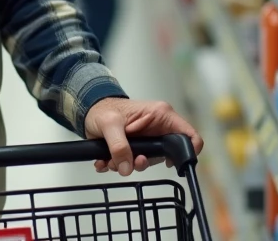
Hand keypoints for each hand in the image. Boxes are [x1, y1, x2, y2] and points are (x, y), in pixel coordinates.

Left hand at [84, 98, 202, 175]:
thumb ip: (119, 146)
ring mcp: (149, 139)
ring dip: (129, 165)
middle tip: (131, 162)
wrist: (89, 111)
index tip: (173, 164)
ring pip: (149, 161)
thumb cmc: (102, 109)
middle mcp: (158, 127)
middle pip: (167, 154)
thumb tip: (127, 167)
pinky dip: (120, 165)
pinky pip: (134, 163)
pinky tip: (106, 161)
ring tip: (112, 161)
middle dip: (145, 162)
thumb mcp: (110, 125)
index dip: (189, 151)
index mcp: (160, 115)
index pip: (188, 134)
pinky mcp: (138, 147)